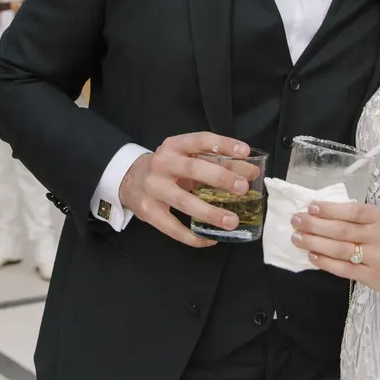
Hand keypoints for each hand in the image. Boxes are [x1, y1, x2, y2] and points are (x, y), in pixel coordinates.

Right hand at [118, 132, 254, 248]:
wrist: (129, 180)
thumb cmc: (168, 169)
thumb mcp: (188, 159)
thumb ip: (218, 163)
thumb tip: (250, 172)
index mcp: (174, 146)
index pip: (201, 140)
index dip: (224, 144)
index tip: (245, 152)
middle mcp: (162, 163)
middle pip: (193, 168)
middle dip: (220, 178)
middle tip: (242, 188)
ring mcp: (153, 188)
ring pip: (184, 201)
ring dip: (210, 212)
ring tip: (232, 221)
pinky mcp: (148, 210)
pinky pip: (172, 227)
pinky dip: (193, 236)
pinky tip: (210, 239)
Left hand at [289, 201, 379, 296]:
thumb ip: (361, 220)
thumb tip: (325, 213)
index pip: (353, 211)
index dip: (331, 209)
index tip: (311, 205)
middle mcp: (378, 238)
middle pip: (342, 230)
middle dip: (315, 225)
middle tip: (295, 220)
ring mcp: (376, 259)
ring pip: (341, 250)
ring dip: (315, 243)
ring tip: (297, 238)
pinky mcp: (372, 277)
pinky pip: (345, 270)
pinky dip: (327, 263)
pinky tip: (312, 257)